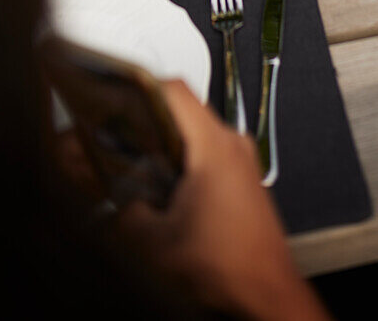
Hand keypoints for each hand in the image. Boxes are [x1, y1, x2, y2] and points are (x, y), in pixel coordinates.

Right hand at [112, 81, 331, 320]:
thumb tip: (110, 200)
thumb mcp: (156, 243)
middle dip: (148, 122)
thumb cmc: (229, 265)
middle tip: (120, 135)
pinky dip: (185, 162)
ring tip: (140, 167)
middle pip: (184, 110)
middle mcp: (233, 144)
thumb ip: (125, 214)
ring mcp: (242, 158)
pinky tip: (167, 190)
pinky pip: (209, 152)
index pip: (176, 91)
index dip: (141, 86)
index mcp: (214, 147)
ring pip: (196, 133)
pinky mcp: (244, 175)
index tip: (118, 92)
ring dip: (167, 145)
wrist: (266, 290)